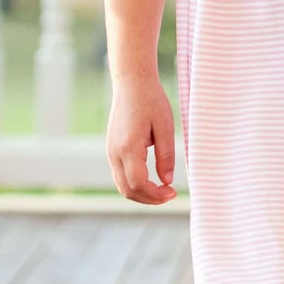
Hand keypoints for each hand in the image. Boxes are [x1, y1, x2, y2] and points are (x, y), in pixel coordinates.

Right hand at [107, 75, 177, 203]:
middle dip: (149, 199)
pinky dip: (135, 184)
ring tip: (163, 190)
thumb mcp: (165, 127)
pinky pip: (120, 175)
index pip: (138, 184)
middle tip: (170, 194)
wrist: (131, 84)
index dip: (155, 195)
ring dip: (141, 193)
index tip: (172, 192)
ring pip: (121, 185)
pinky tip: (152, 180)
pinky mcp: (111, 149)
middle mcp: (114, 153)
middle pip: (127, 190)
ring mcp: (110, 152)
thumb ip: (166, 156)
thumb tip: (167, 181)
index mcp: (128, 148)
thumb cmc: (151, 101)